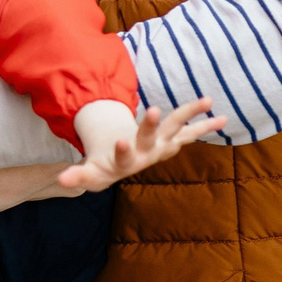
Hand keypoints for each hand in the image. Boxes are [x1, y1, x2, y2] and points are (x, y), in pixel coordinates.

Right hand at [55, 98, 221, 192]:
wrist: (119, 171)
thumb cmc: (103, 169)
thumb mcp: (90, 174)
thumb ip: (77, 177)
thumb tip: (60, 181)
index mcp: (126, 162)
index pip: (123, 157)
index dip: (122, 150)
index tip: (121, 139)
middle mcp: (147, 154)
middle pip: (149, 138)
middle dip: (150, 125)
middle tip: (151, 109)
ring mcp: (160, 147)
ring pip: (174, 128)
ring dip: (190, 115)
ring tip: (208, 100)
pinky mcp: (168, 140)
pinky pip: (188, 131)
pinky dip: (203, 124)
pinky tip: (221, 118)